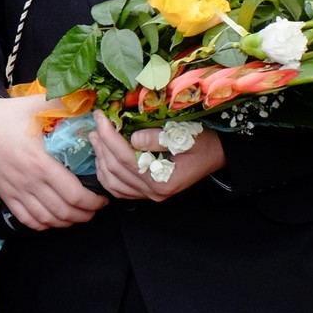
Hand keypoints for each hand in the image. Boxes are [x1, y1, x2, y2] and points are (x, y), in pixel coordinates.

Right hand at [0, 94, 106, 230]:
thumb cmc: (4, 114)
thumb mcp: (35, 104)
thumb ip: (64, 102)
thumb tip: (90, 97)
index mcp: (40, 162)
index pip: (74, 194)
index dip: (93, 201)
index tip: (103, 196)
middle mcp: (29, 182)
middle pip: (63, 212)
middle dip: (85, 214)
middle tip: (96, 207)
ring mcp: (16, 191)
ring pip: (46, 219)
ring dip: (66, 222)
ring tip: (78, 214)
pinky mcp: (5, 194)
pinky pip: (26, 219)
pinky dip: (43, 225)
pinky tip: (52, 219)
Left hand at [89, 112, 225, 200]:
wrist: (217, 155)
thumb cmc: (204, 142)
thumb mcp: (186, 135)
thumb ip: (159, 138)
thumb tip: (133, 138)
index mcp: (163, 180)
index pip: (126, 158)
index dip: (109, 136)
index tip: (100, 117)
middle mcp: (154, 192)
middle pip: (116, 170)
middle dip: (101, 144)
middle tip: (95, 123)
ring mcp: (150, 195)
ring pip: (112, 182)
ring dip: (100, 159)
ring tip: (95, 138)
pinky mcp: (148, 193)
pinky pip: (119, 189)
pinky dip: (106, 174)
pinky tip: (102, 158)